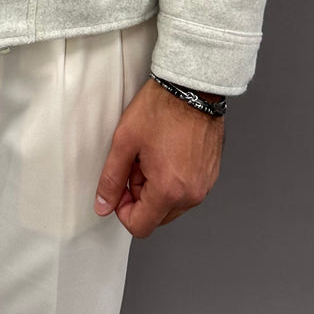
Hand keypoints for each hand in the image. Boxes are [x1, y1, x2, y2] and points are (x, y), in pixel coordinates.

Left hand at [93, 77, 224, 237]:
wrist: (192, 88)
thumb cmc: (161, 109)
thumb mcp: (124, 142)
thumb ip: (111, 179)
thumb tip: (103, 205)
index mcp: (169, 190)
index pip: (140, 226)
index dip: (122, 209)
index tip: (119, 188)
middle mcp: (191, 194)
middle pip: (157, 217)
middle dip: (140, 196)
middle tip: (136, 164)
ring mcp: (204, 185)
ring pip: (171, 204)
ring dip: (157, 188)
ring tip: (153, 155)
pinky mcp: (211, 175)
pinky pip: (186, 190)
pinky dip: (173, 180)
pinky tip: (167, 153)